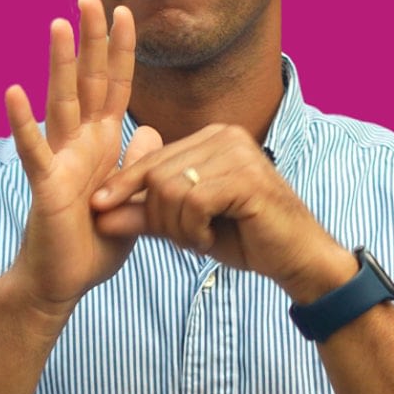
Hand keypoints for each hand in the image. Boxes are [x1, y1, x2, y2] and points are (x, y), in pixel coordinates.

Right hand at [3, 0, 161, 315]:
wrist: (64, 280)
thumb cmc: (94, 240)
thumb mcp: (129, 198)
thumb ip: (138, 163)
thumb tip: (149, 131)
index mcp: (102, 144)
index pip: (115, 89)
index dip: (121, 52)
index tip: (127, 13)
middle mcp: (79, 144)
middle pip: (88, 83)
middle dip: (91, 40)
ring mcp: (60, 160)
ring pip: (61, 104)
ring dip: (60, 65)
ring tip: (57, 26)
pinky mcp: (45, 185)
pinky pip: (34, 150)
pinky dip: (22, 123)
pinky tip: (13, 92)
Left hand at [90, 123, 355, 300]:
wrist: (296, 258)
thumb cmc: (245, 238)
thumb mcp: (185, 226)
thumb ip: (145, 216)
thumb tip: (98, 215)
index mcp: (211, 138)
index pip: (151, 159)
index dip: (122, 185)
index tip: (99, 207)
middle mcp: (224, 136)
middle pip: (156, 175)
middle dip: (158, 217)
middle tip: (182, 240)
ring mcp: (238, 153)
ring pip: (171, 189)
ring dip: (176, 227)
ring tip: (197, 241)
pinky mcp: (246, 177)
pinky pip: (193, 202)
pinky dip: (192, 230)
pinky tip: (207, 241)